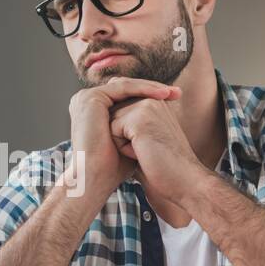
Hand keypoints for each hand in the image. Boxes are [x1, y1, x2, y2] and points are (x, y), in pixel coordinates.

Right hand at [67, 77, 180, 202]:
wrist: (95, 178)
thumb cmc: (113, 169)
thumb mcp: (130, 142)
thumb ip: (138, 126)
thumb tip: (162, 117)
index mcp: (93, 111)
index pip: (125, 96)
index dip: (149, 97)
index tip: (174, 100)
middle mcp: (88, 102)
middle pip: (127, 89)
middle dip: (153, 90)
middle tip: (177, 93)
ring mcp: (87, 98)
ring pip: (126, 86)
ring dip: (151, 88)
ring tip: (172, 93)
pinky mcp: (91, 98)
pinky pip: (123, 87)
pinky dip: (144, 89)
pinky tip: (162, 94)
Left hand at [109, 95, 204, 202]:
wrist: (184, 182)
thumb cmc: (163, 167)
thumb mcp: (143, 140)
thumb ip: (129, 125)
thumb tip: (106, 122)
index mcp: (154, 101)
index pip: (118, 109)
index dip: (124, 134)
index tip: (147, 146)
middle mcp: (152, 98)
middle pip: (111, 115)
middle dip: (121, 137)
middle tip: (148, 150)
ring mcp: (147, 105)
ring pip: (110, 123)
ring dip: (121, 143)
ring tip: (145, 151)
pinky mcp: (141, 117)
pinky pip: (112, 131)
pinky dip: (123, 148)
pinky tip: (143, 153)